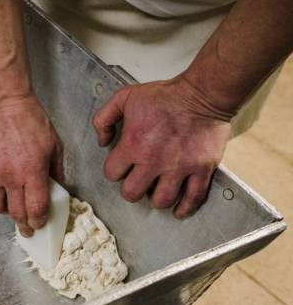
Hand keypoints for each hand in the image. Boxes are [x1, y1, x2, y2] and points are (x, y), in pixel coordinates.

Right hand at [0, 96, 63, 235]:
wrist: (6, 105)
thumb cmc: (33, 121)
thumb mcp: (55, 146)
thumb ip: (56, 171)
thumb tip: (58, 188)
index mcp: (32, 171)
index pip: (36, 208)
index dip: (39, 220)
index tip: (42, 223)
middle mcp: (11, 176)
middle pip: (16, 213)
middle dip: (25, 225)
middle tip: (29, 229)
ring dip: (8, 214)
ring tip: (15, 211)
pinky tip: (7, 186)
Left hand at [92, 75, 230, 217]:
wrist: (203, 94)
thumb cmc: (165, 95)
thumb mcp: (125, 97)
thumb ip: (104, 118)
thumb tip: (102, 141)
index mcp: (133, 145)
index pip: (112, 173)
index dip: (115, 171)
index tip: (122, 166)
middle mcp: (154, 161)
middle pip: (132, 193)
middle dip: (132, 189)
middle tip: (138, 181)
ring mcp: (179, 168)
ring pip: (161, 200)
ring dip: (156, 199)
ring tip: (157, 191)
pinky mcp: (201, 170)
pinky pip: (193, 198)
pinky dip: (185, 208)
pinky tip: (178, 210)